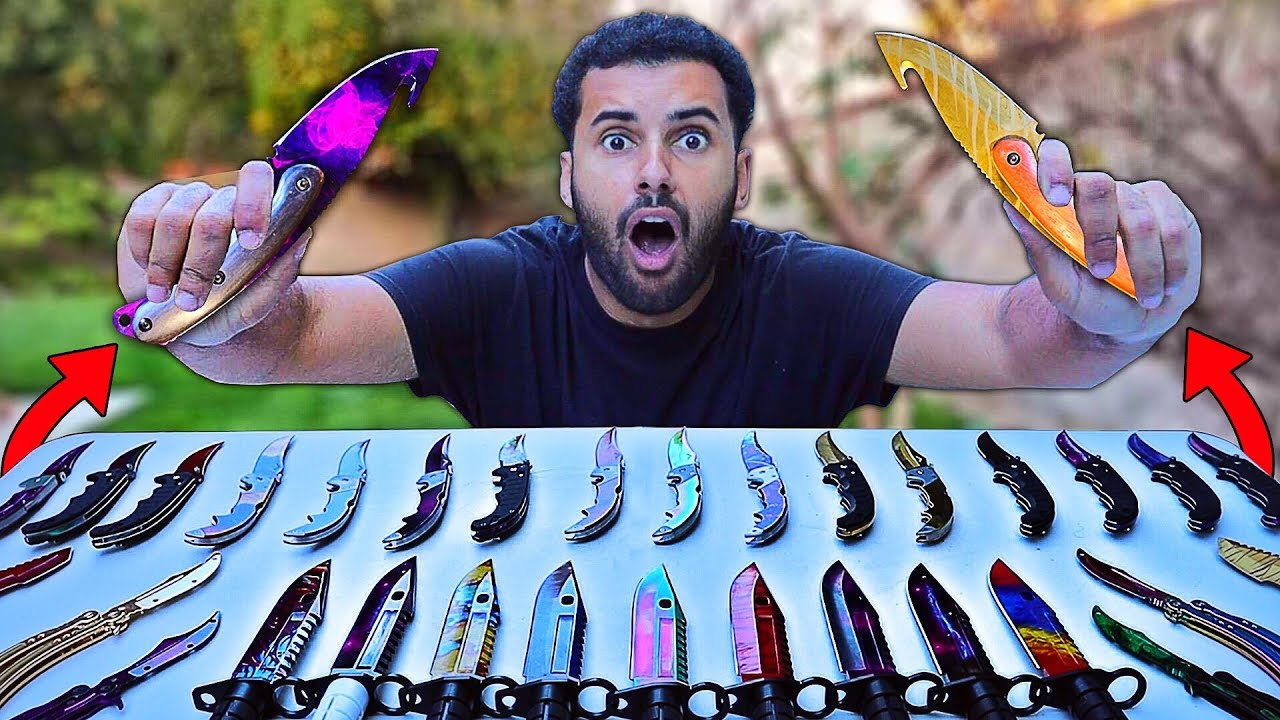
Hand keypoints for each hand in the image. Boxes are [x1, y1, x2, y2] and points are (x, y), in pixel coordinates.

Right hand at [116, 159, 309, 345]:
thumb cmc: (233, 308)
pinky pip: (141, 220)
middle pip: (212, 216)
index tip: (250, 243)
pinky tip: (154, 276)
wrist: (192, 321)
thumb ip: (280, 274)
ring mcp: (185, 199)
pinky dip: (145, 254)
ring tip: (167, 296)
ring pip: (173, 220)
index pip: (257, 178)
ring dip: (167, 266)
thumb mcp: (258, 303)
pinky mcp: (150, 206)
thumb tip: (302, 234)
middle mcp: (221, 199)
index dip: (253, 205)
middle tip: (193, 300)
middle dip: (200, 264)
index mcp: (255, 213)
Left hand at [1002, 138, 1200, 343]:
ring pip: (1141, 219)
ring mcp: (1136, 195)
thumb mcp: (1061, 286)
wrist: (1132, 320)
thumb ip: (1040, 249)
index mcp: (1062, 202)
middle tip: (1102, 273)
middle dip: (1101, 234)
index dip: (1054, 169)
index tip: (1055, 199)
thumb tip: (1011, 206)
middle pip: (1099, 186)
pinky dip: (1171, 265)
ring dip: (1143, 266)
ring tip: (1144, 298)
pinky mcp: (1169, 207)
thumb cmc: (1089, 300)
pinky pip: (1175, 229)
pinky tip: (1166, 288)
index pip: (1054, 157)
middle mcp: (1098, 190)